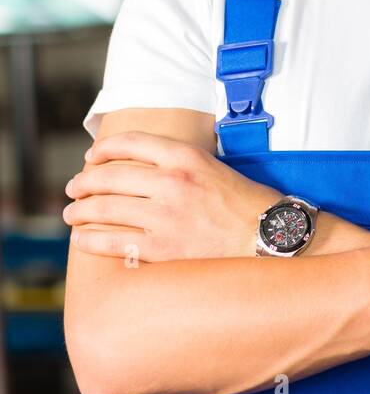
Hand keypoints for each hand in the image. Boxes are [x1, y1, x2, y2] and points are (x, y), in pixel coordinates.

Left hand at [62, 131, 282, 261]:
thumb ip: (180, 164)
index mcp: (186, 157)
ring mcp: (166, 217)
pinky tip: (82, 239)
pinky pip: (113, 242)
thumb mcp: (215, 168)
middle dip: (84, 182)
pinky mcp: (164, 249)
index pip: (130, 143)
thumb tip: (141, 168)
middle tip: (73, 189)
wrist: (273, 239)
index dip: (103, 150)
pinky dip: (91, 240)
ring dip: (80, 211)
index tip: (92, 158)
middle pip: (109, 176)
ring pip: (104, 209)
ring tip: (71, 215)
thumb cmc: (248, 205)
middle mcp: (173, 183)